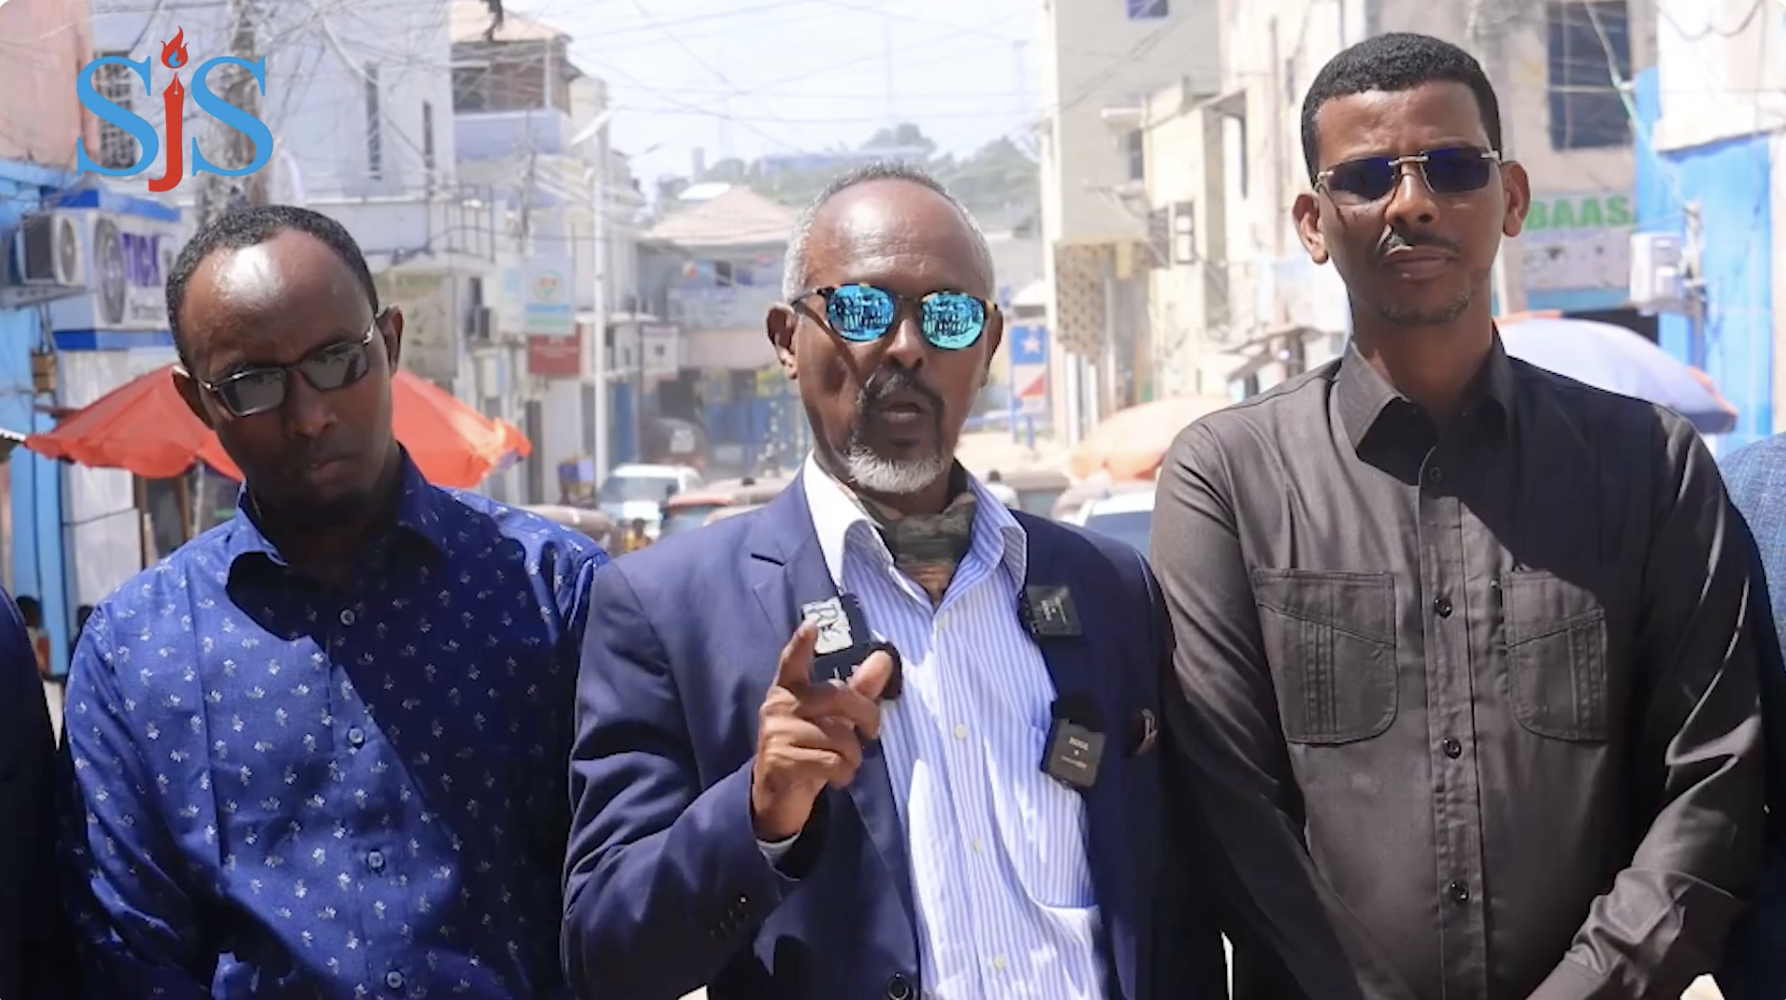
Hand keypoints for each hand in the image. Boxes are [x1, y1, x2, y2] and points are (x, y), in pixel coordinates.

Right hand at [750, 623, 894, 841]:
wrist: (776, 797)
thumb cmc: (809, 750)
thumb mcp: (833, 720)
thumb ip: (858, 690)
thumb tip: (884, 657)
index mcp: (789, 689)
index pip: (793, 660)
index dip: (802, 643)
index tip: (811, 626)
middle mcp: (778, 705)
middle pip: (838, 697)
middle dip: (867, 716)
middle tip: (872, 733)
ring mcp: (776, 733)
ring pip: (840, 737)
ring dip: (852, 757)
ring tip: (842, 763)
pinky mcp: (780, 761)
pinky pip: (831, 762)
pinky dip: (843, 774)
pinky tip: (834, 778)